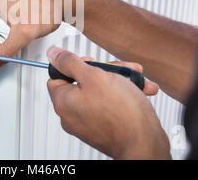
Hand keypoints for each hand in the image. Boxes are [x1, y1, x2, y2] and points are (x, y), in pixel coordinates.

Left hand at [46, 46, 170, 159]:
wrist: (144, 144)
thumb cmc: (121, 113)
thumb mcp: (94, 76)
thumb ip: (70, 63)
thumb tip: (53, 54)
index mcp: (63, 101)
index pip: (58, 75)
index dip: (75, 65)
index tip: (91, 63)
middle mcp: (72, 114)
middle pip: (84, 82)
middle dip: (106, 71)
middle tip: (120, 70)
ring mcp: (89, 122)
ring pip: (102, 91)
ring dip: (121, 81)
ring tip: (136, 81)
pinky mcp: (105, 128)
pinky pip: (112, 105)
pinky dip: (126, 96)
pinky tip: (141, 91)